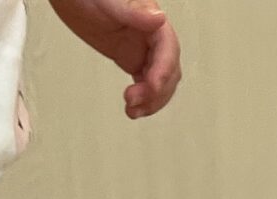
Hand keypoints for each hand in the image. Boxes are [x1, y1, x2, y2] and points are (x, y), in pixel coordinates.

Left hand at [46, 0, 180, 117]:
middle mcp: (152, 37)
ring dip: (151, 101)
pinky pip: (145, 82)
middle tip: (134, 100)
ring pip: (159, 82)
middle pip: (168, 70)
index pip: (168, 49)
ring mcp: (143, 49)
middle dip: (156, 90)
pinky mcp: (131, 58)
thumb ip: (134, 11)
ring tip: (132, 111)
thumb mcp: (108, 1)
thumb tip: (159, 18)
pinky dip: (142, 98)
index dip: (163, 70)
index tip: (152, 86)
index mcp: (152, 22)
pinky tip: (132, 107)